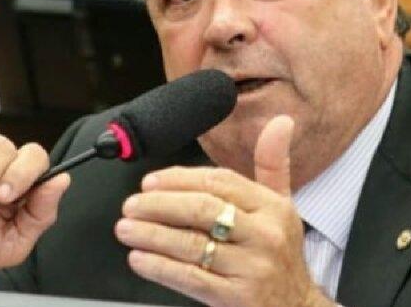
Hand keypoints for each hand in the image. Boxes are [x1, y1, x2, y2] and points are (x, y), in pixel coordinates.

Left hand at [115, 115, 335, 306]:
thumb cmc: (282, 254)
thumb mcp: (284, 206)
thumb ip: (273, 163)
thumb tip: (281, 121)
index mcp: (273, 207)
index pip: (220, 182)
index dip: (180, 179)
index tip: (151, 181)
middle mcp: (264, 235)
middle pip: (202, 210)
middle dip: (159, 205)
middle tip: (131, 204)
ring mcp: (251, 268)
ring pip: (191, 244)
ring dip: (151, 234)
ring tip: (126, 229)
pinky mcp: (236, 298)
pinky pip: (190, 278)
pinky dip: (160, 268)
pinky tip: (139, 259)